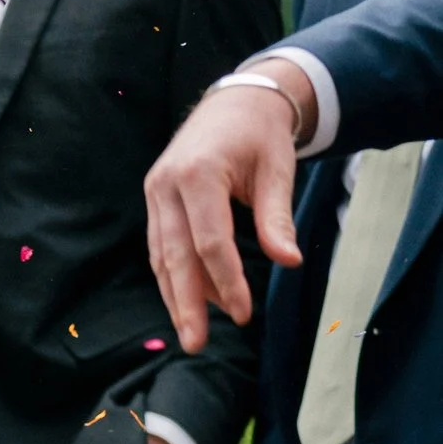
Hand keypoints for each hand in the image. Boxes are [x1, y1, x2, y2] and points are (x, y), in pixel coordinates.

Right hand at [147, 64, 311, 350]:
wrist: (234, 101)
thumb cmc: (260, 135)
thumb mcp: (277, 171)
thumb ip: (276, 218)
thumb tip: (289, 262)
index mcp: (198, 173)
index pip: (209, 240)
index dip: (226, 280)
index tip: (243, 313)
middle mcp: (166, 184)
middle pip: (174, 254)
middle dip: (185, 302)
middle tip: (195, 343)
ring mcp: (155, 191)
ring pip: (160, 254)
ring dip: (175, 295)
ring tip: (189, 332)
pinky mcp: (156, 198)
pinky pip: (160, 244)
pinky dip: (174, 274)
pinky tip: (191, 299)